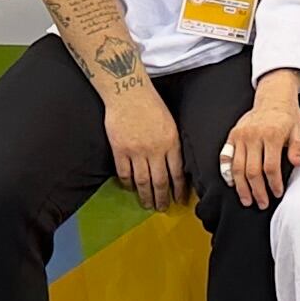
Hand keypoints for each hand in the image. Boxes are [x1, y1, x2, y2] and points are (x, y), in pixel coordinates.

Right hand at [103, 79, 182, 210]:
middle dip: (162, 198)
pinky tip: (130, 188)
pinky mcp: (119, 149)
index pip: (177, 174)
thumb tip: (177, 165)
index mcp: (171, 142)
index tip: (180, 200)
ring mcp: (136, 151)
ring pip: (142, 181)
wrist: (128, 92)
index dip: (179, 190)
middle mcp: (155, 150)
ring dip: (145, 196)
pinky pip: (124, 173)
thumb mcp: (170, 123)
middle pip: (160, 181)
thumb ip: (173, 144)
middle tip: (163, 208)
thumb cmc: (151, 104)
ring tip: (147, 205)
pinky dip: (128, 184)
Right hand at [226, 74, 299, 206]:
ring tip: (247, 200)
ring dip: (242, 187)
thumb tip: (297, 163)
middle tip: (262, 203)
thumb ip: (297, 147)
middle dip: (257, 191)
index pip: (270, 167)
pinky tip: (232, 184)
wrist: (273, 97)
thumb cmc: (288, 116)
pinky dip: (227, 172)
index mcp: (272, 135)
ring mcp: (241, 136)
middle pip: (252, 171)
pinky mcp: (232, 135)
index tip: (277, 193)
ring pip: (237, 168)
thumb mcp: (299, 129)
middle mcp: (253, 136)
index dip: (273, 183)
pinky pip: (226, 157)